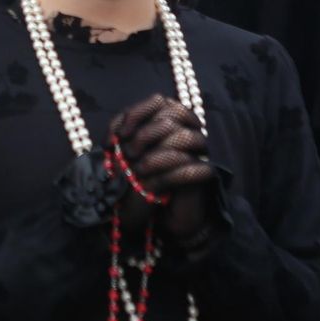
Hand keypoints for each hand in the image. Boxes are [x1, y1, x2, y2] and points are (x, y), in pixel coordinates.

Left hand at [109, 95, 213, 238]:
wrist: (154, 219)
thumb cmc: (136, 184)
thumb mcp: (121, 156)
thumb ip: (119, 135)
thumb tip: (118, 130)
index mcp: (166, 124)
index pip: (159, 101)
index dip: (137, 113)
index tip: (120, 135)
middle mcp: (185, 133)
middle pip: (171, 115)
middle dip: (146, 134)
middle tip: (128, 155)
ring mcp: (196, 152)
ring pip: (184, 137)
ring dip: (156, 156)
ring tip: (139, 173)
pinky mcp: (202, 174)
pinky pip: (191, 167)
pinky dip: (168, 176)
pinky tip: (151, 187)